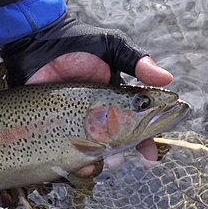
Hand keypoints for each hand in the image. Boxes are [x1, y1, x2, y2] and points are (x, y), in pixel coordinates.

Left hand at [1, 13, 172, 175]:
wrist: (38, 44)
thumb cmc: (77, 44)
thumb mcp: (111, 48)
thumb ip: (136, 62)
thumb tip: (168, 79)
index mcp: (114, 100)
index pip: (134, 125)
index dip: (144, 142)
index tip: (149, 155)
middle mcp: (96, 115)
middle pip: (113, 144)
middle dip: (119, 155)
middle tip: (117, 159)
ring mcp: (74, 122)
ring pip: (90, 150)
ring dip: (96, 161)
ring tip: (96, 162)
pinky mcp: (53, 125)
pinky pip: (64, 149)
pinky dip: (71, 161)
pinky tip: (76, 164)